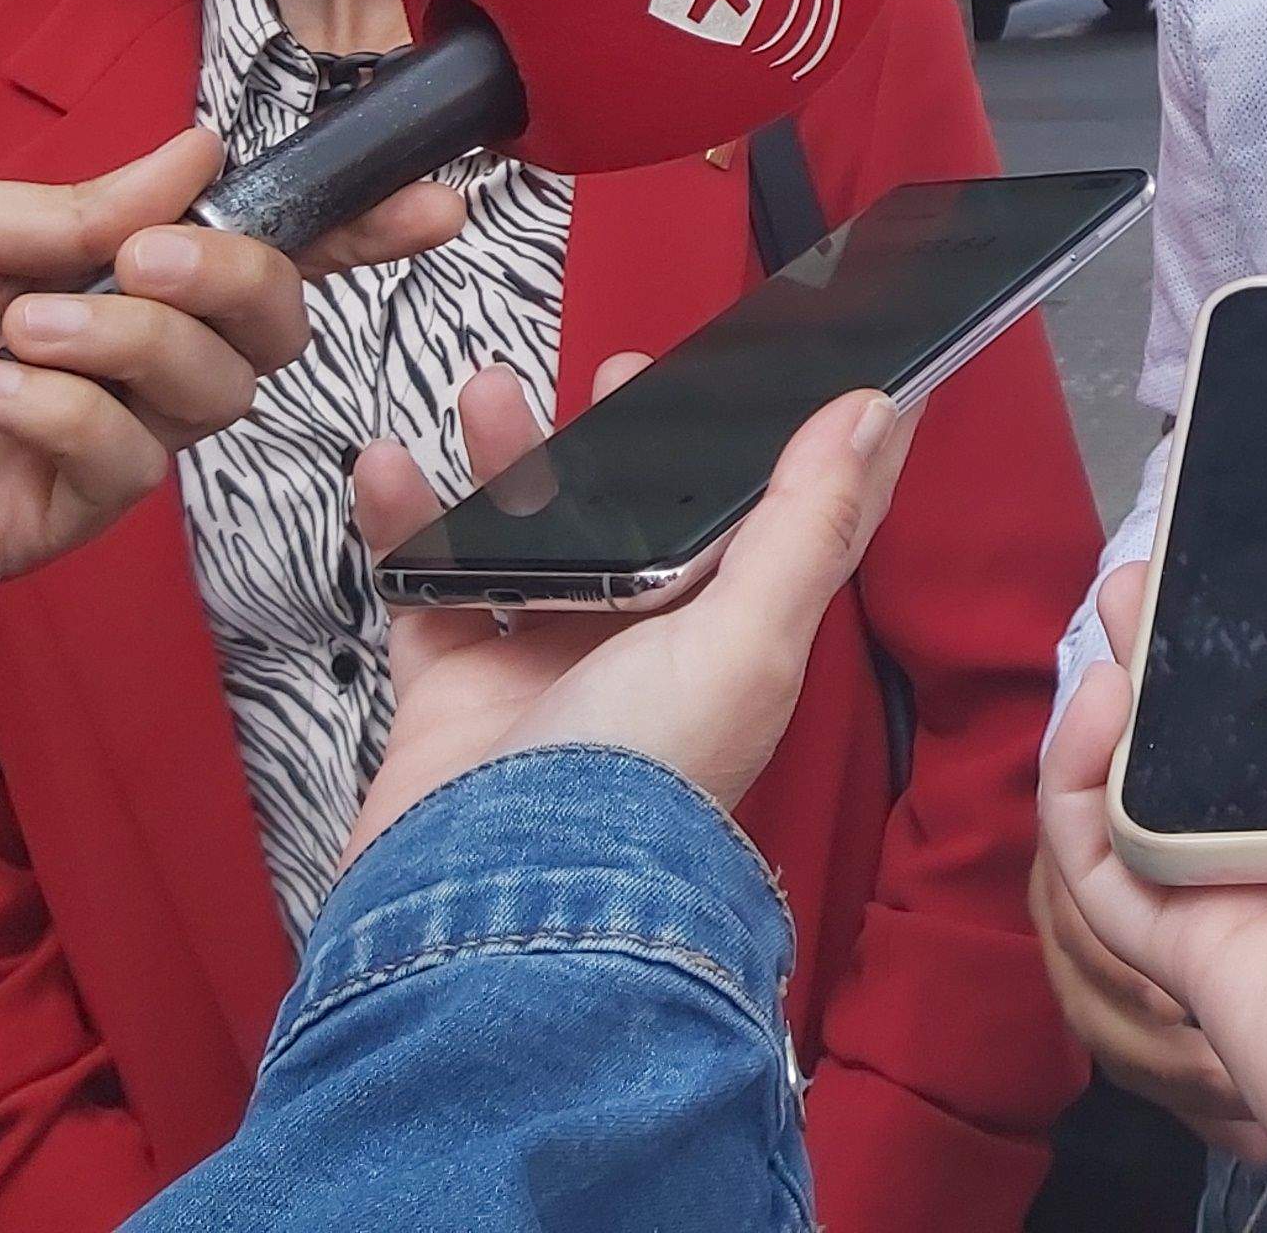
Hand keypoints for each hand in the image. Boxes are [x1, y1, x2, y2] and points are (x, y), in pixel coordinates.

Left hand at [0, 126, 459, 631]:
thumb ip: (74, 205)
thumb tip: (203, 157)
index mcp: (78, 272)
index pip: (242, 250)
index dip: (346, 225)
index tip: (428, 199)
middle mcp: (98, 363)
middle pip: (264, 330)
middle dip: (235, 283)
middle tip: (145, 261)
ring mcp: (71, 450)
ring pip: (210, 401)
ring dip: (135, 349)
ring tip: (22, 332)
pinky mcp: (31, 528)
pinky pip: (120, 475)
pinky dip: (70, 421)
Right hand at [344, 358, 912, 861]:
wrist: (491, 904)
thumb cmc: (638, 786)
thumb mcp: (747, 641)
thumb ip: (806, 525)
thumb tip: (874, 418)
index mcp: (734, 636)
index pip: (789, 522)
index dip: (806, 444)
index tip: (815, 361)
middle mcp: (648, 649)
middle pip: (646, 517)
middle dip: (627, 440)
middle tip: (619, 374)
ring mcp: (549, 668)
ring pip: (533, 534)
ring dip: (510, 458)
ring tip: (490, 393)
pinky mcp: (458, 689)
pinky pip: (428, 581)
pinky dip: (405, 520)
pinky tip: (392, 465)